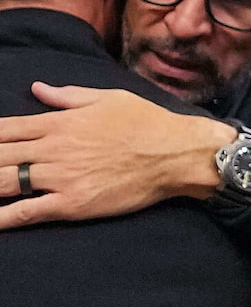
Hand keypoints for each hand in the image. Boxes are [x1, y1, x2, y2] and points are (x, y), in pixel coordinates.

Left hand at [0, 84, 238, 231]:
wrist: (177, 154)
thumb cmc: (147, 122)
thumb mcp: (108, 98)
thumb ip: (67, 96)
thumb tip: (37, 88)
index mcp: (59, 123)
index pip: (5, 129)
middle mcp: (52, 149)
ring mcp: (59, 178)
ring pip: (4, 182)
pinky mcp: (71, 204)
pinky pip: (26, 212)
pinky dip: (2, 218)